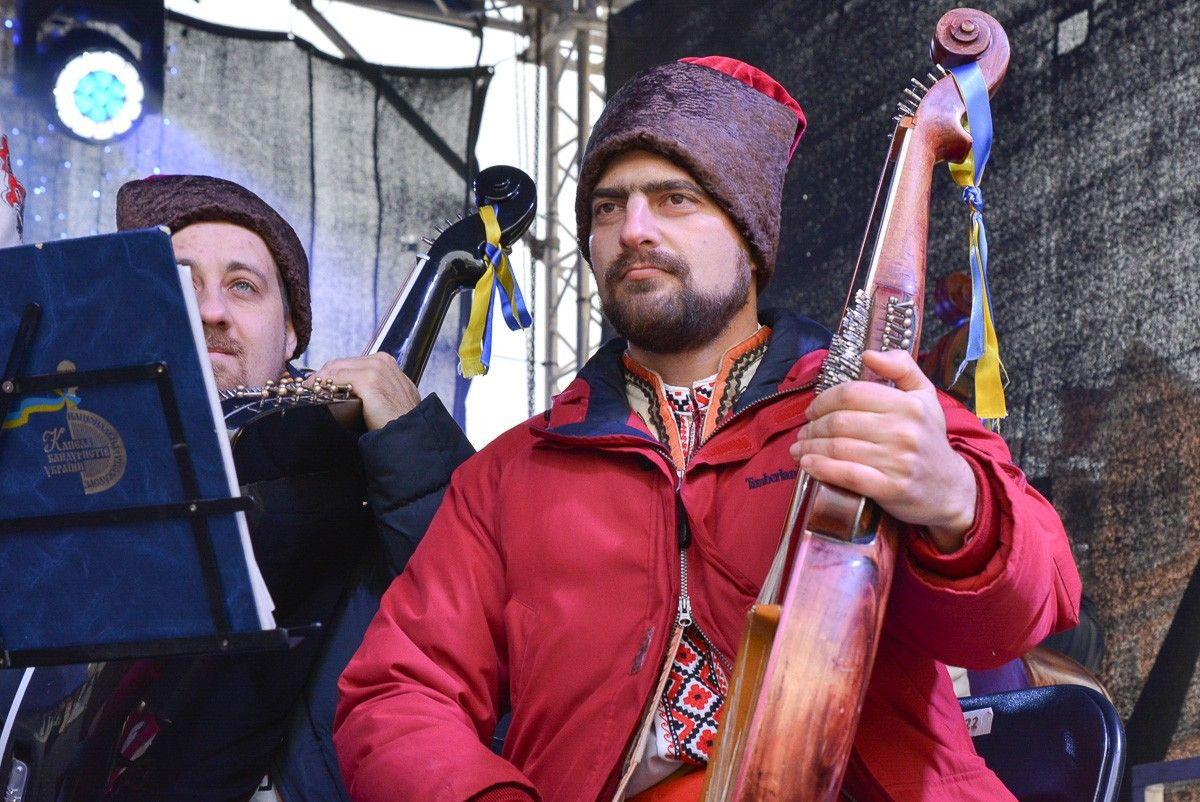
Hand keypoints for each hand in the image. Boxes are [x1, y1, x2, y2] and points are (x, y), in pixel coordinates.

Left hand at [307, 352, 420, 430]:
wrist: (410, 434)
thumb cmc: (399, 421)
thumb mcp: (389, 397)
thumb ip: (373, 389)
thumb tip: (347, 392)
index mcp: (386, 362)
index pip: (349, 363)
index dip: (330, 374)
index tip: (316, 386)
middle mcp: (381, 361)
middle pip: (340, 363)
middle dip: (321, 376)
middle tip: (307, 390)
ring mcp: (375, 368)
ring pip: (335, 369)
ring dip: (318, 380)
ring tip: (307, 392)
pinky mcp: (368, 380)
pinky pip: (336, 377)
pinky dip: (321, 384)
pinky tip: (313, 393)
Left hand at [790, 349, 976, 551]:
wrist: (951, 489)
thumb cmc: (929, 438)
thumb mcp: (924, 396)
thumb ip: (901, 367)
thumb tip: (868, 354)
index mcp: (908, 405)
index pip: (851, 394)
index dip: (823, 401)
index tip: (811, 410)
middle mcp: (904, 431)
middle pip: (840, 422)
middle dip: (813, 427)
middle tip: (802, 433)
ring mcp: (898, 461)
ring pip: (839, 448)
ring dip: (810, 448)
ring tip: (799, 449)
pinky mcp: (891, 489)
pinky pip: (847, 475)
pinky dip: (821, 469)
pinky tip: (808, 465)